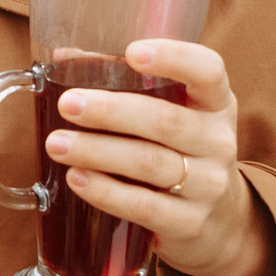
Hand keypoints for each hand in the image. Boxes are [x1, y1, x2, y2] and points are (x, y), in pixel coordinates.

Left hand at [43, 40, 275, 275]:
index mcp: (216, 103)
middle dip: (111, 111)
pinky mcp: (190, 223)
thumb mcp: (172, 113)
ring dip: (97, 151)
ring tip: (56, 144)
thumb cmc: (180, 150)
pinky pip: (144, 206)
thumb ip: (125, 82)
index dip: (174, 58)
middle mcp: (218, 141)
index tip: (132, 53)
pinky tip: (76, 179)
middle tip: (68, 104)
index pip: (208, 71)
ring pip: (150, 163)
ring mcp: (209, 185)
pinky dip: (106, 192)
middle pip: (166, 121)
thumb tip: (64, 57)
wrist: (219, 222)